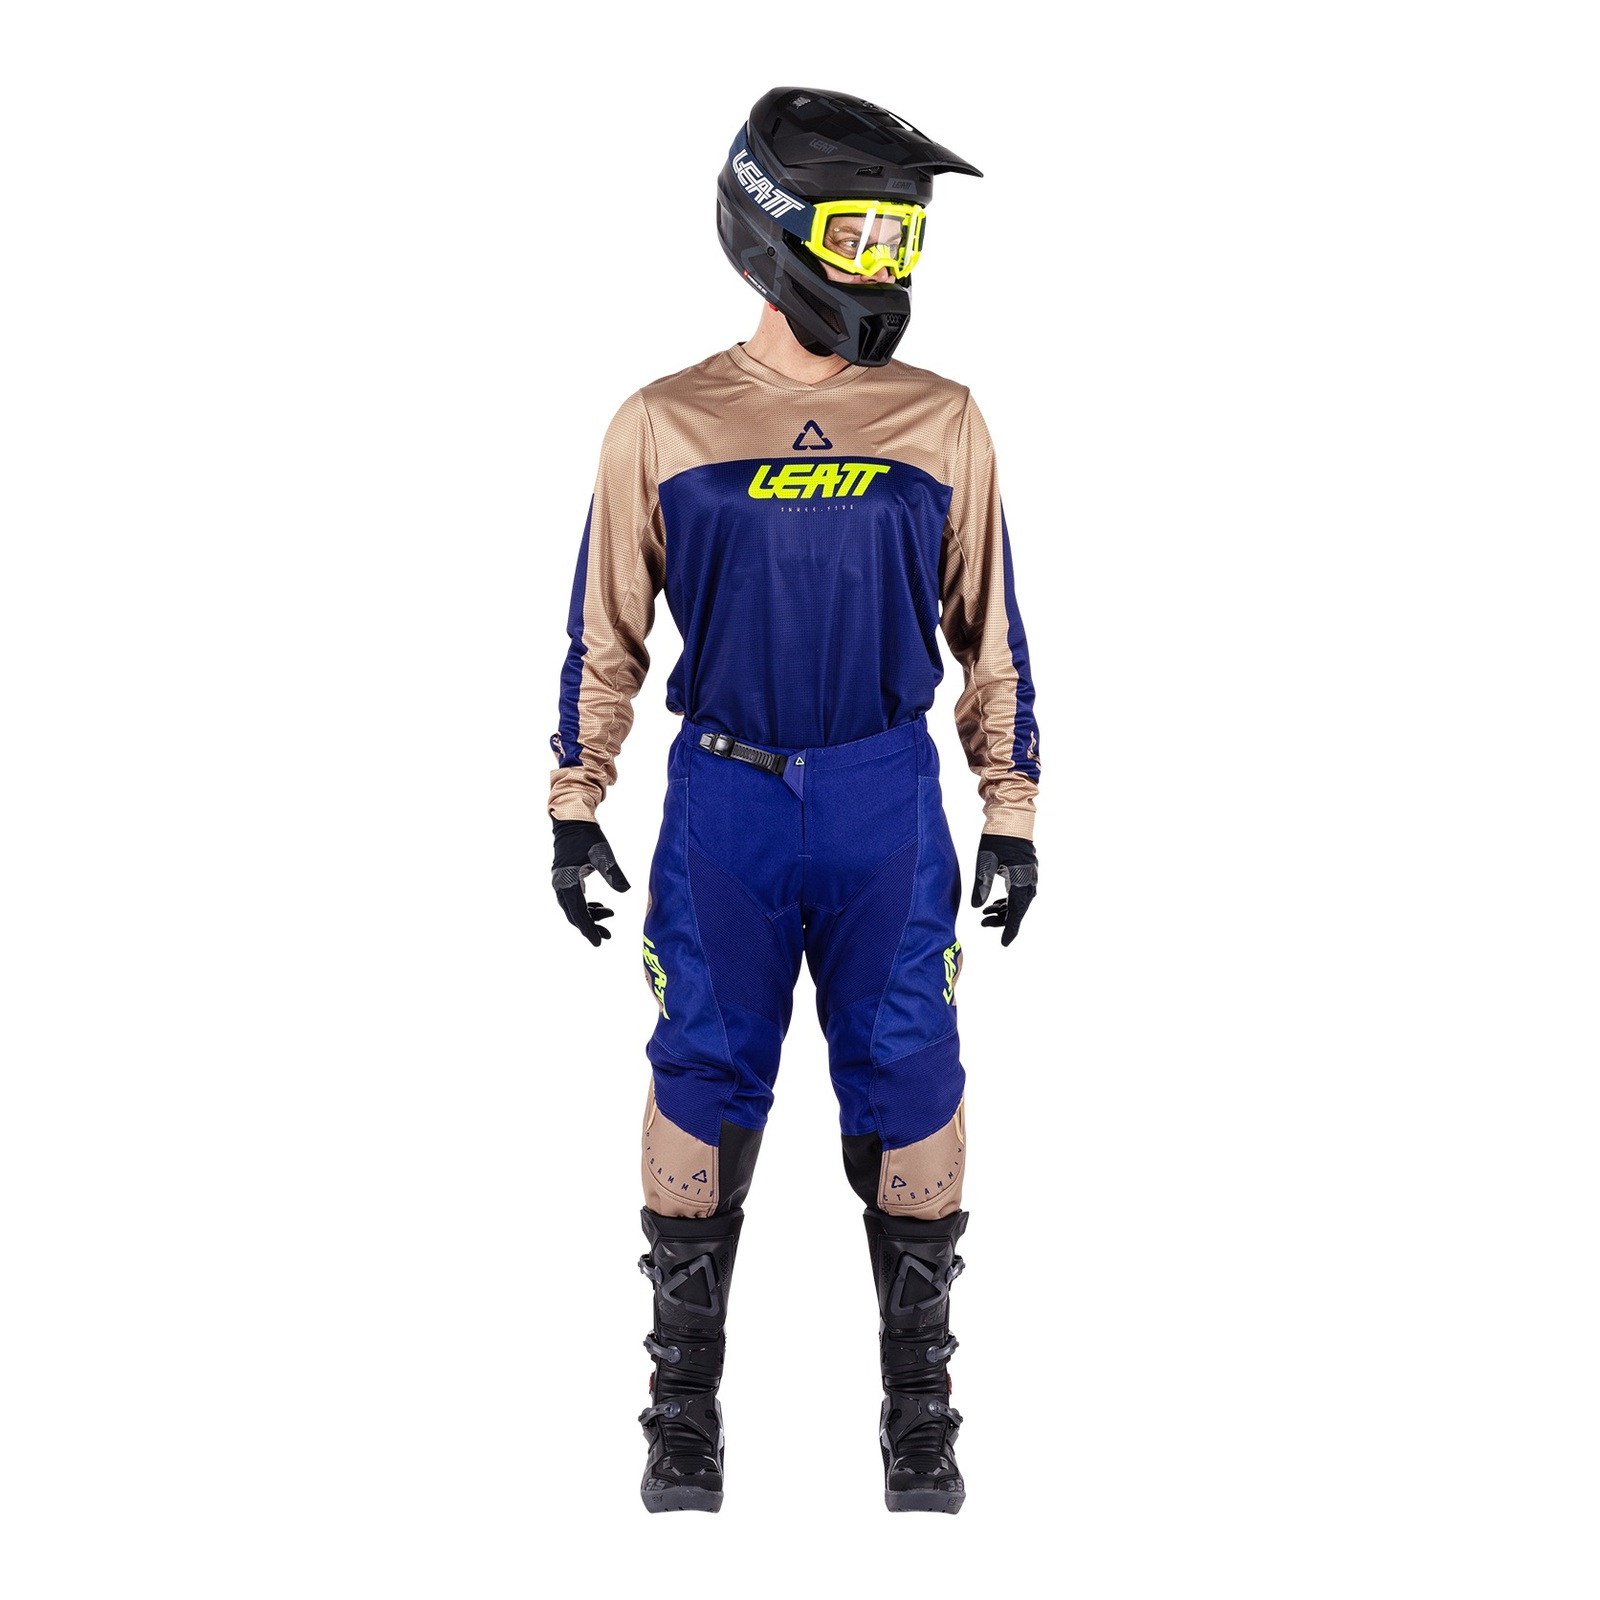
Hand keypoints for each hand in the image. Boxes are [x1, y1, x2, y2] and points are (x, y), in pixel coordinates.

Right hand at [552, 819, 630, 945]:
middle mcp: (561, 885)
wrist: (573, 821)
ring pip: (573, 908)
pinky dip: (586, 906)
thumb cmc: (587, 836)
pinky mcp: (566, 877)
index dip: (588, 929)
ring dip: (589, 915)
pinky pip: (574, 899)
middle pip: (573, 914)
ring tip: (609, 915)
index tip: (598, 942)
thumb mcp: (602, 854)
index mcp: (568, 882)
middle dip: (590, 926)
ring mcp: (561, 881)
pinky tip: (600, 907)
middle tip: (607, 936)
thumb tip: (625, 890)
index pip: (578, 913)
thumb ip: (613, 873)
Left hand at [970, 833, 1037, 946]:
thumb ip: (981, 886)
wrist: (1011, 817)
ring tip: (987, 914)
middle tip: (984, 923)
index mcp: (1020, 880)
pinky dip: (1009, 900)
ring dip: (1005, 910)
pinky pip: (1019, 892)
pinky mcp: (1025, 869)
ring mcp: (1029, 874)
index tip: (1004, 943)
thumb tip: (976, 907)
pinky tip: (996, 903)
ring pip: (1019, 901)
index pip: (1017, 912)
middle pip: (1019, 909)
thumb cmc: (997, 838)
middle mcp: (1028, 879)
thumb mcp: (985, 862)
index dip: (1010, 929)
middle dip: (1003, 920)